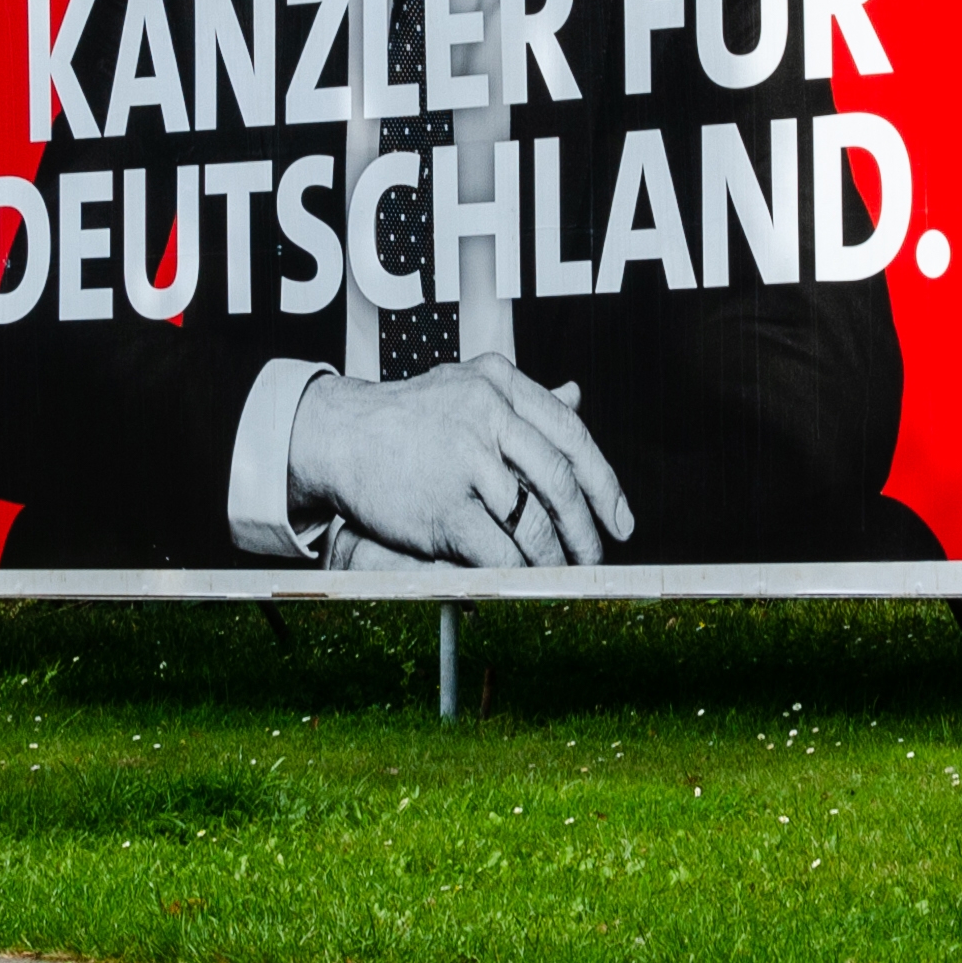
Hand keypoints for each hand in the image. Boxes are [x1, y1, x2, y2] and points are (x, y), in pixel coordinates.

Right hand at [284, 361, 633, 566]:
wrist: (340, 436)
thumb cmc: (410, 418)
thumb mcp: (468, 390)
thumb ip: (522, 401)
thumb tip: (578, 397)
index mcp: (500, 383)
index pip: (570, 433)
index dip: (604, 481)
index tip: (621, 519)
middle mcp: (486, 415)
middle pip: (559, 480)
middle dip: (585, 528)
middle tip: (596, 556)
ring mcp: (464, 461)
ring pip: (533, 521)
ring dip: (554, 557)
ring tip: (562, 573)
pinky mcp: (443, 507)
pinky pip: (499, 549)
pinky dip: (519, 571)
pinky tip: (525, 580)